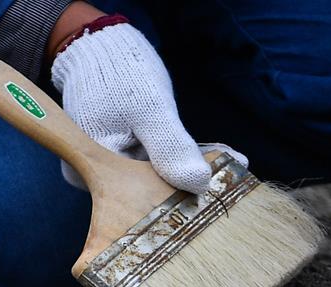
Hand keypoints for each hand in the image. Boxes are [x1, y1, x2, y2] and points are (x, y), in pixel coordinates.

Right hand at [51, 21, 227, 193]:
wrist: (103, 46)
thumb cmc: (120, 74)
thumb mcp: (150, 110)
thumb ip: (170, 147)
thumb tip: (198, 185)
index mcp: (94, 171)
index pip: (144, 196)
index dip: (184, 193)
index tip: (222, 186)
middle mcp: (99, 176)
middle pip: (154, 188)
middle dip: (195, 179)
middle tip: (236, 173)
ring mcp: (114, 165)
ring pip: (161, 174)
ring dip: (196, 167)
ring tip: (236, 163)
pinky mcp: (129, 153)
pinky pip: (161, 160)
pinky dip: (187, 156)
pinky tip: (222, 155)